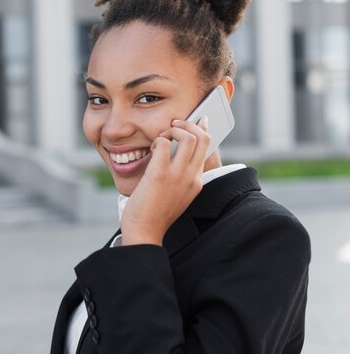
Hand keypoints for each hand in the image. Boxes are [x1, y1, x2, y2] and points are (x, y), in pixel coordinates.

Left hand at [120, 117, 209, 245]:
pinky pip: (163, 143)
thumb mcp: (175, 195)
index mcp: (197, 182)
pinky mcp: (160, 174)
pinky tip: (150, 149)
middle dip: (189, 124)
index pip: (207, 148)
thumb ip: (178, 178)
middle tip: (175, 124)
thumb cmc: (154, 215)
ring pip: (188, 137)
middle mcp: (191, 177)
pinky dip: (157, 139)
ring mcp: (178, 176)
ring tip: (162, 136)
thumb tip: (171, 155)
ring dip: (173, 129)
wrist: (145, 233)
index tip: (197, 120)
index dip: (201, 130)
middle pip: (204, 138)